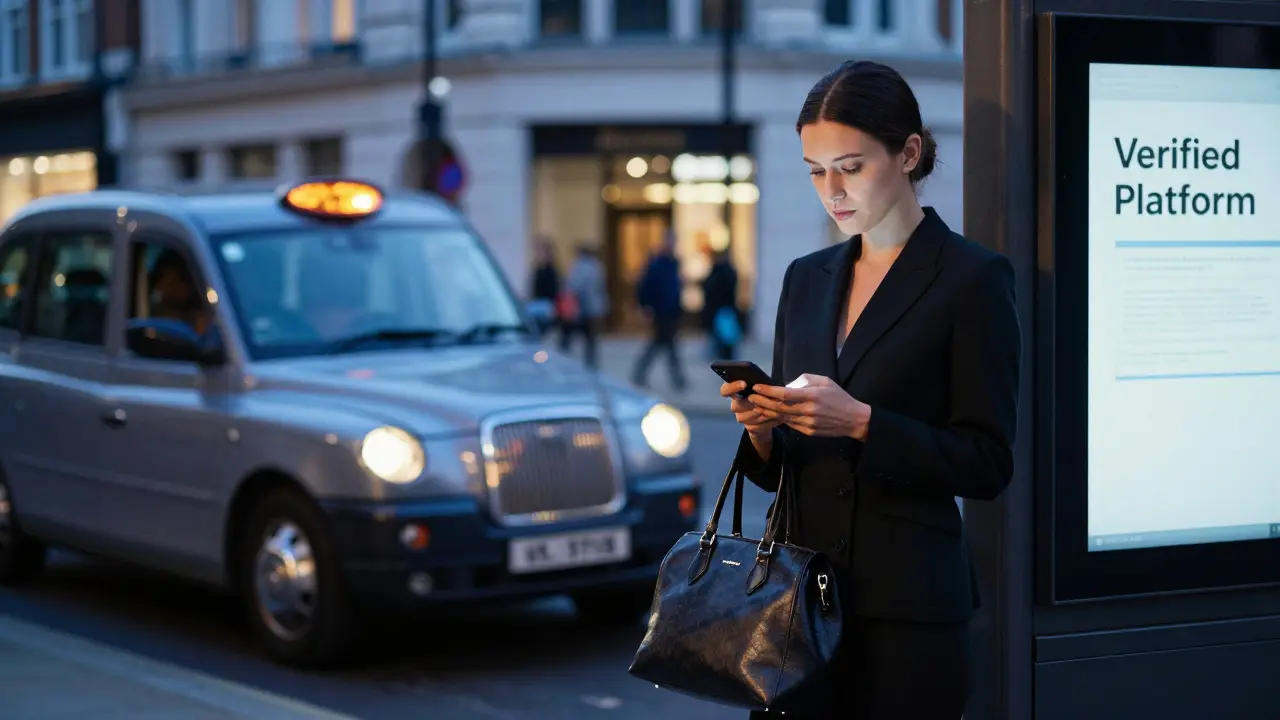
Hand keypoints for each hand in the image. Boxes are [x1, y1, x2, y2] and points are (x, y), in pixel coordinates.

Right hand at [719, 381, 781, 436]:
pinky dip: (770, 421)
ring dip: (763, 412)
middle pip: (737, 406)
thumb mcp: (762, 387)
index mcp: (736, 392)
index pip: (725, 390)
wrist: (770, 414)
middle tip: (765, 398)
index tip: (743, 384)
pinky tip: (777, 417)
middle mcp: (735, 406)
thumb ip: (759, 384)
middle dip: (753, 402)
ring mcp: (741, 418)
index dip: (732, 387)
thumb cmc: (765, 395)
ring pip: (750, 417)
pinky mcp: (750, 428)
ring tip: (775, 407)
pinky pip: (758, 426)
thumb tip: (763, 384)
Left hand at [748, 374, 871, 439]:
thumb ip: (805, 380)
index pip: (784, 393)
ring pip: (782, 417)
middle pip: (779, 407)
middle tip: (751, 396)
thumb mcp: (825, 381)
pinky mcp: (808, 431)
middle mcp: (808, 410)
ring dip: (767, 411)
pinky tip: (771, 413)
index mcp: (812, 396)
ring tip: (756, 405)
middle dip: (762, 401)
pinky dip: (779, 418)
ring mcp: (808, 423)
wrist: (854, 420)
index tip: (757, 387)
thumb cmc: (839, 397)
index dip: (768, 391)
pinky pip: (790, 424)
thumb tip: (787, 385)